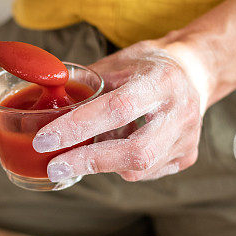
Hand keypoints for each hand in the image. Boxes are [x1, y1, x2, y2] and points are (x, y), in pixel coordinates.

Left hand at [32, 41, 211, 181]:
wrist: (194, 71)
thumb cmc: (147, 65)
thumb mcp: (116, 63)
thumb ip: (85, 86)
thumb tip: (41, 110)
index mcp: (161, 81)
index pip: (117, 108)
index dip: (78, 127)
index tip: (44, 140)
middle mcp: (180, 112)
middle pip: (135, 151)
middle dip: (88, 161)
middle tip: (53, 166)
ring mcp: (187, 138)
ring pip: (139, 167)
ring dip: (102, 164)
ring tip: (78, 155)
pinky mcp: (186, 156)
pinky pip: (146, 172)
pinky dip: (120, 165)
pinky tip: (111, 151)